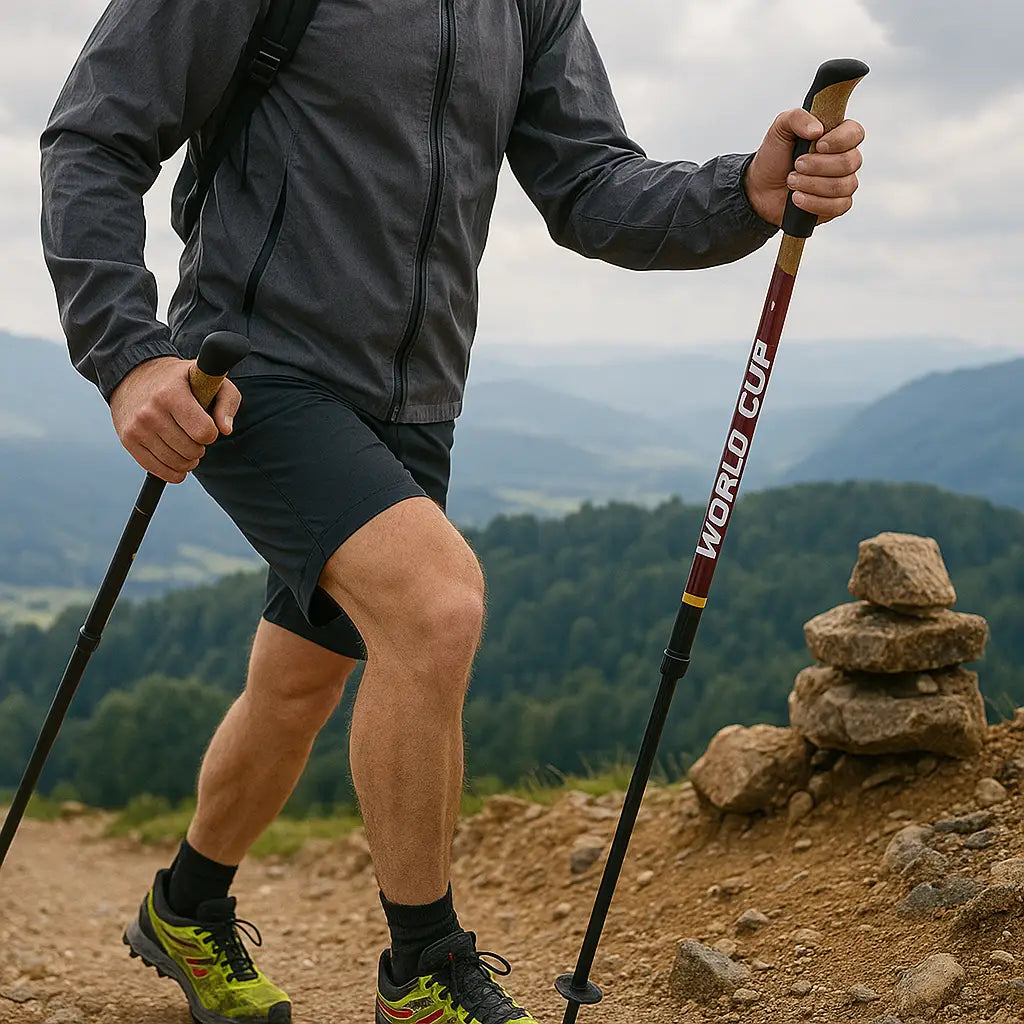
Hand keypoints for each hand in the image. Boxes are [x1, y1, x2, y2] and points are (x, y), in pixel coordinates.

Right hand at [109, 356, 240, 483]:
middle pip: (191, 451)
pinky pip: (158, 470)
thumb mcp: (208, 378)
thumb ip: (227, 402)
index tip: (206, 425)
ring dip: (188, 460)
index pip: (204, 432)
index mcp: (172, 393)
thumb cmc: (180, 381)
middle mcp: (150, 411)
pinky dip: (173, 472)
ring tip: (187, 446)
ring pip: (176, 463)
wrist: (135, 375)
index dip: (211, 433)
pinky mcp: (128, 440)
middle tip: (195, 436)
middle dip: (200, 447)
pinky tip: (178, 461)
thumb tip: (225, 430)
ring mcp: (137, 428)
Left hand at [744, 109, 864, 227]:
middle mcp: (845, 159)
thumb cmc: (775, 156)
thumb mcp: (780, 129)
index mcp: (837, 136)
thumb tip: (817, 130)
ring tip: (791, 182)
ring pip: (844, 185)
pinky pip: (838, 206)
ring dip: (813, 184)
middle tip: (796, 165)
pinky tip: (797, 199)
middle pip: (850, 162)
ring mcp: (843, 183)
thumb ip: (797, 117)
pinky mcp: (836, 206)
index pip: (856, 133)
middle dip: (819, 165)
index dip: (840, 140)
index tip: (818, 145)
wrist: (760, 188)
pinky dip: (815, 203)